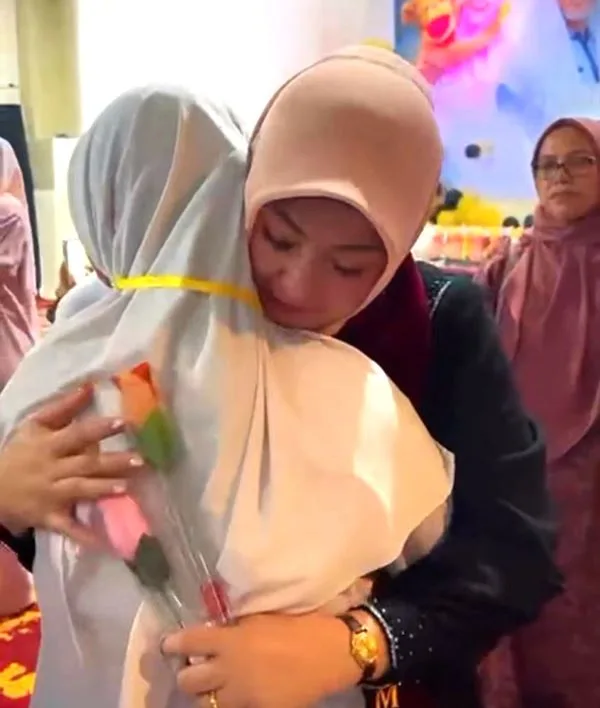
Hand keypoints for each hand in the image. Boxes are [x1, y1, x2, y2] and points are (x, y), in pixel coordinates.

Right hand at [0, 385, 144, 544]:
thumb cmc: (18, 452)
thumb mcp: (35, 425)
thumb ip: (63, 407)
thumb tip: (89, 387)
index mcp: (50, 445)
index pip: (77, 434)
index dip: (100, 428)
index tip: (123, 423)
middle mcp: (53, 469)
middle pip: (86, 464)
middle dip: (113, 462)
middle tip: (140, 460)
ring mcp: (52, 495)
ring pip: (81, 491)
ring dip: (103, 490)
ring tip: (127, 487)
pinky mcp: (50, 517)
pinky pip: (68, 528)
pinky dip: (84, 536)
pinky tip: (105, 542)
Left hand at [162, 613, 362, 707]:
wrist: (331, 653)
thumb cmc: (299, 626)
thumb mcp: (261, 619)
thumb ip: (234, 629)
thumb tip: (213, 634)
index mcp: (232, 640)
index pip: (190, 642)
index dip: (174, 643)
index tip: (167, 644)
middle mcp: (231, 669)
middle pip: (189, 680)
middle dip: (186, 674)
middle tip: (193, 668)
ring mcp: (244, 696)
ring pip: (205, 704)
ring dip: (205, 695)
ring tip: (211, 688)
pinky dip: (230, 704)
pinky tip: (235, 698)